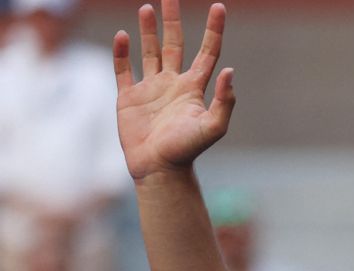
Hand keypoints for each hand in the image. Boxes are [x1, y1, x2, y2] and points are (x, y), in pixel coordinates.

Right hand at [113, 1, 233, 179]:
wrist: (159, 169)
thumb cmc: (188, 151)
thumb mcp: (213, 126)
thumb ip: (224, 101)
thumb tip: (229, 71)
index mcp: (194, 88)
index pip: (207, 52)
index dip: (214, 30)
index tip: (219, 7)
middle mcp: (173, 84)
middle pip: (175, 44)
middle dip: (173, 21)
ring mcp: (150, 89)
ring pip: (149, 52)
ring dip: (148, 31)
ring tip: (147, 8)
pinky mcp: (128, 98)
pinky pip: (123, 70)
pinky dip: (121, 52)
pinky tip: (123, 35)